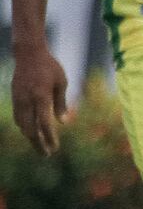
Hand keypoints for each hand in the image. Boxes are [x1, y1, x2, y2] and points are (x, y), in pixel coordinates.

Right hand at [9, 42, 67, 156]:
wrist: (28, 54)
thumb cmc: (50, 67)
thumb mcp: (61, 83)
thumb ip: (61, 104)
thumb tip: (63, 123)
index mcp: (41, 97)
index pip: (44, 123)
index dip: (49, 138)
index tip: (55, 148)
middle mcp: (27, 100)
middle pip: (30, 128)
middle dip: (38, 143)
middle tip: (47, 154)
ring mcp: (18, 99)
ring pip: (21, 124)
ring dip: (30, 137)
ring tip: (39, 146)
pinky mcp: (14, 97)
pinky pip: (17, 117)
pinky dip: (24, 127)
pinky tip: (30, 132)